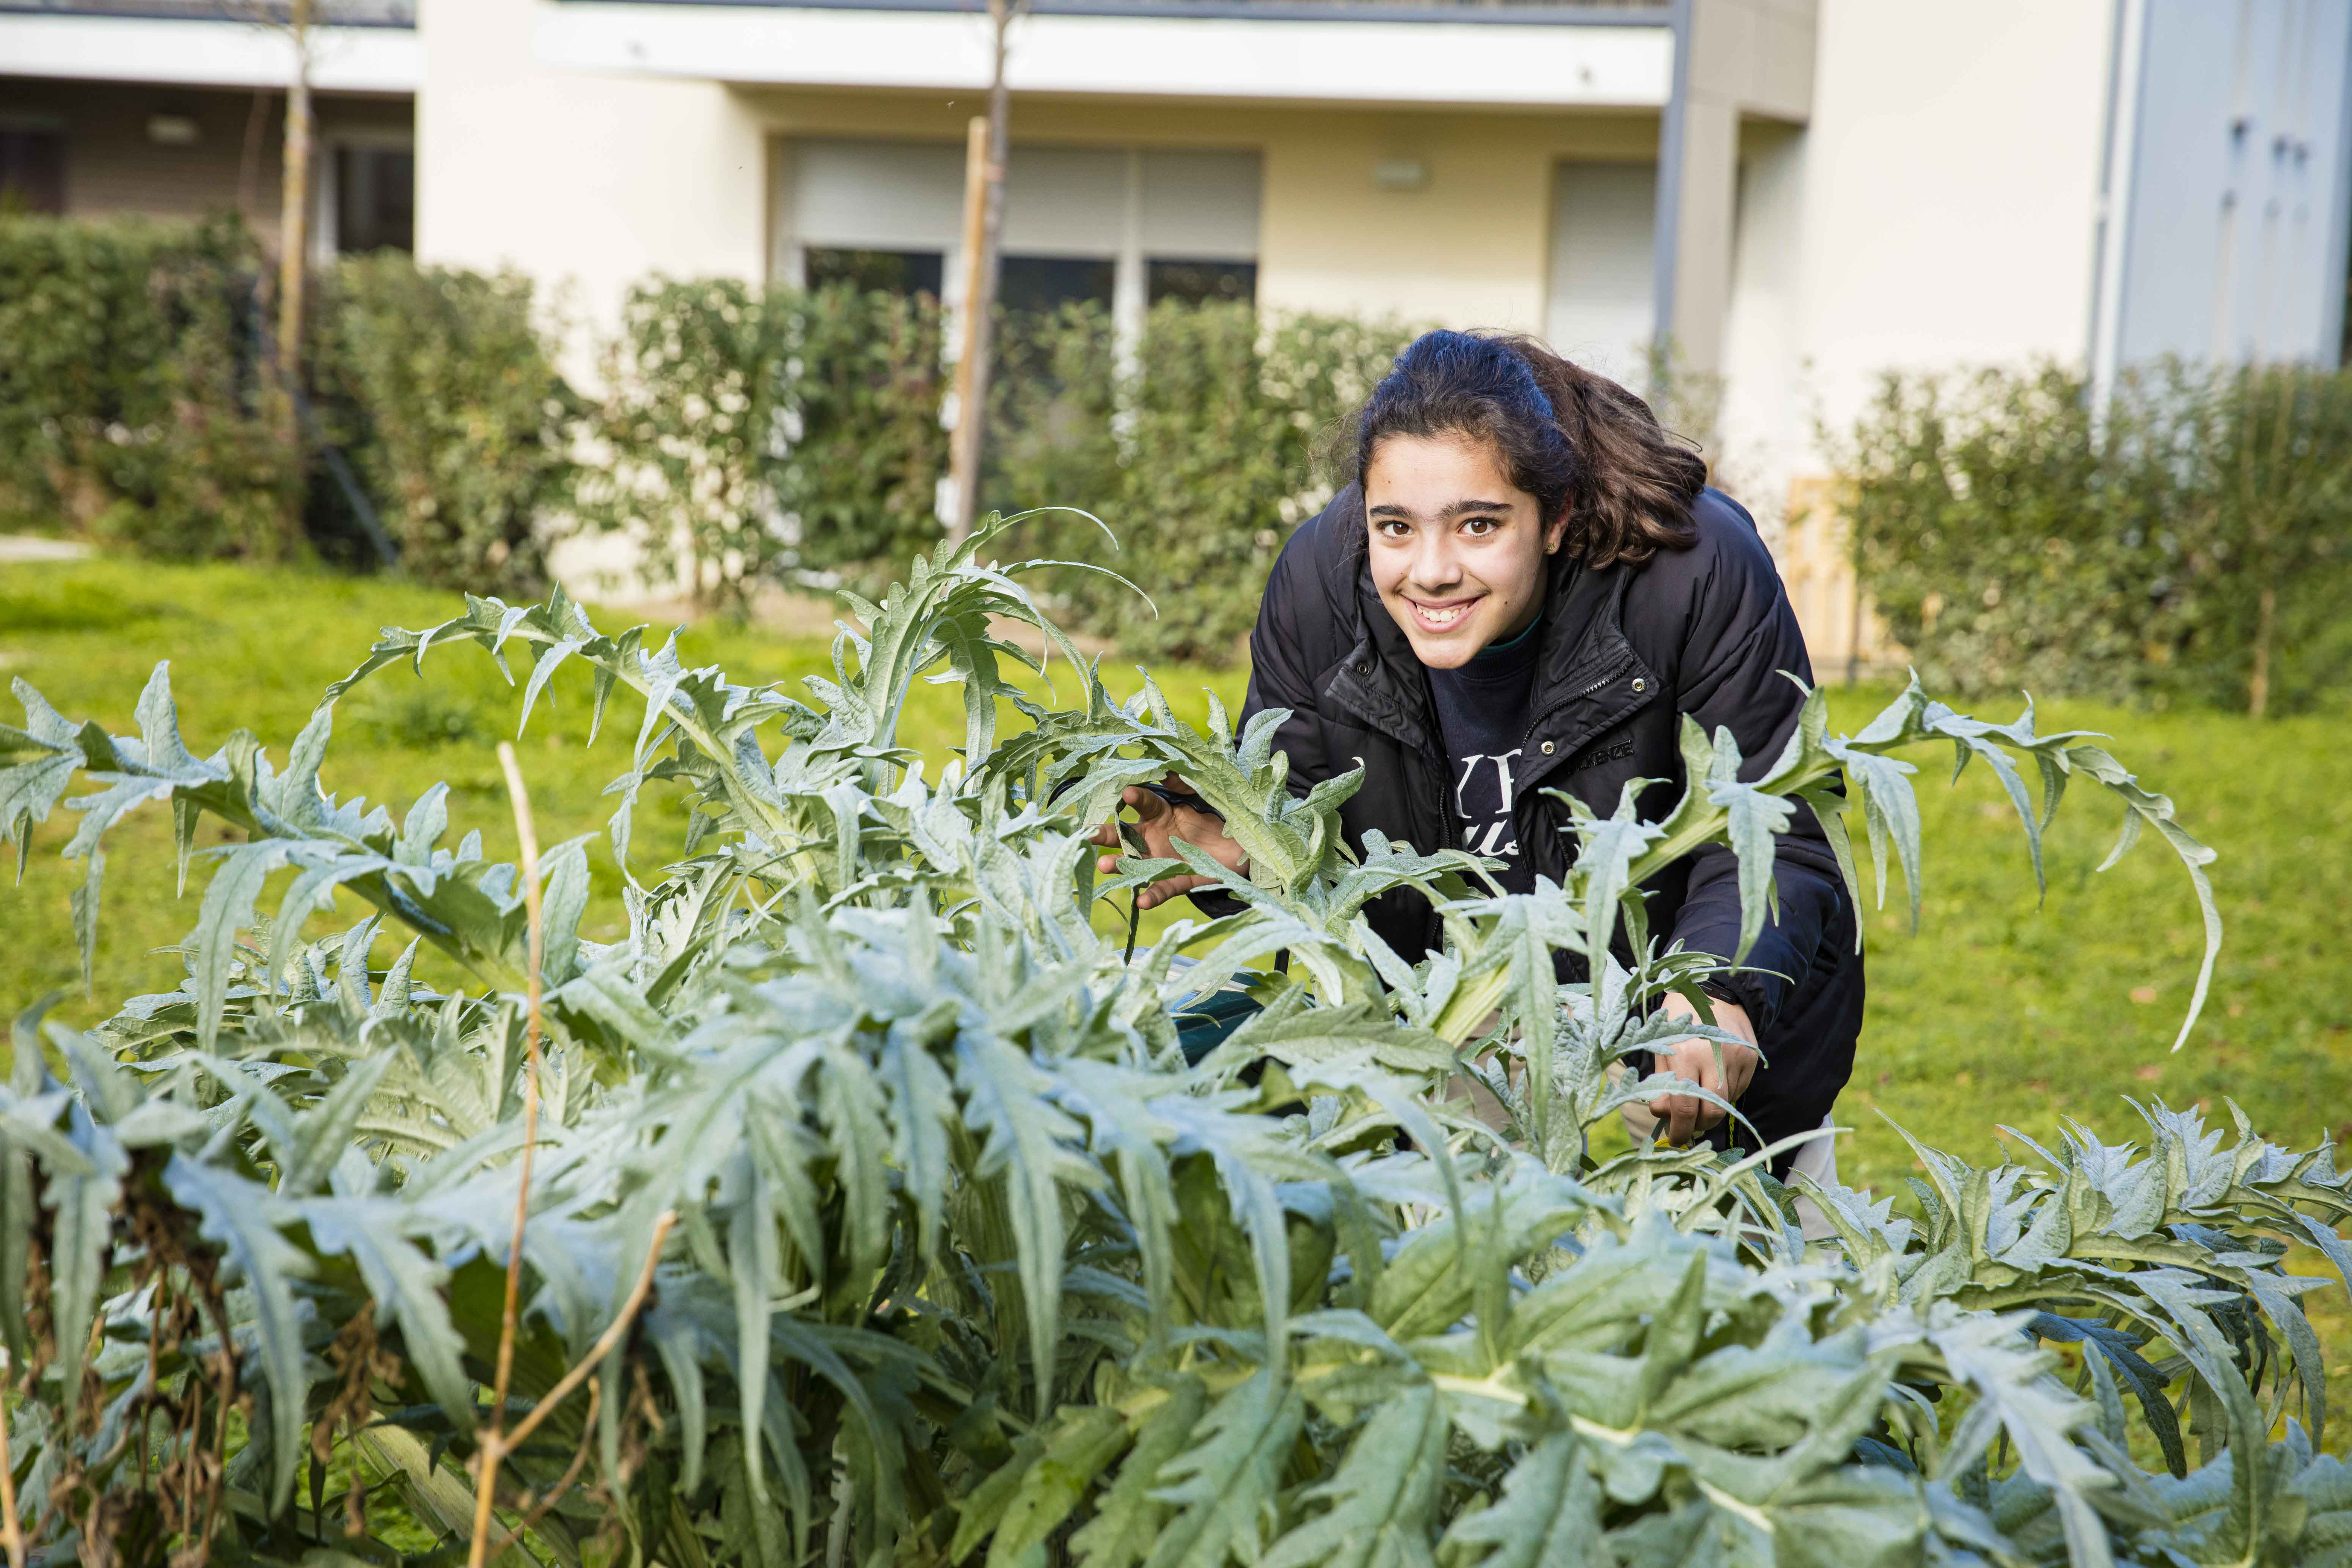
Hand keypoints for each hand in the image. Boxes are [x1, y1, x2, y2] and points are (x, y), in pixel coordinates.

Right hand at [1089, 774, 1248, 910]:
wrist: (1239, 849)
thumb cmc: (1216, 820)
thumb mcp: (1204, 798)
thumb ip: (1186, 785)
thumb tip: (1167, 772)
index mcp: (1161, 814)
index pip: (1145, 804)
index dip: (1136, 798)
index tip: (1126, 793)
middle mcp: (1155, 838)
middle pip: (1127, 835)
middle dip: (1107, 834)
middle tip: (1088, 834)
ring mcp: (1163, 861)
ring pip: (1136, 864)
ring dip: (1120, 865)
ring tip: (1104, 865)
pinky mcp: (1178, 881)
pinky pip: (1163, 889)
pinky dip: (1152, 896)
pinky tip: (1141, 902)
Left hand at [1650, 993, 1759, 1146]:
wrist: (1716, 991)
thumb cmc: (1681, 1019)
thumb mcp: (1662, 1046)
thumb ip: (1661, 1082)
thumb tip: (1662, 1115)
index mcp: (1684, 1053)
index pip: (1684, 1106)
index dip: (1679, 1129)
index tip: (1674, 1139)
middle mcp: (1713, 1056)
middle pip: (1711, 1113)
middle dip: (1697, 1126)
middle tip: (1686, 1128)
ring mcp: (1737, 1059)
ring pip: (1726, 1104)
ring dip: (1709, 1109)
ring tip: (1697, 1097)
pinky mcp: (1751, 1059)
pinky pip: (1738, 1091)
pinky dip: (1724, 1095)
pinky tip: (1714, 1080)